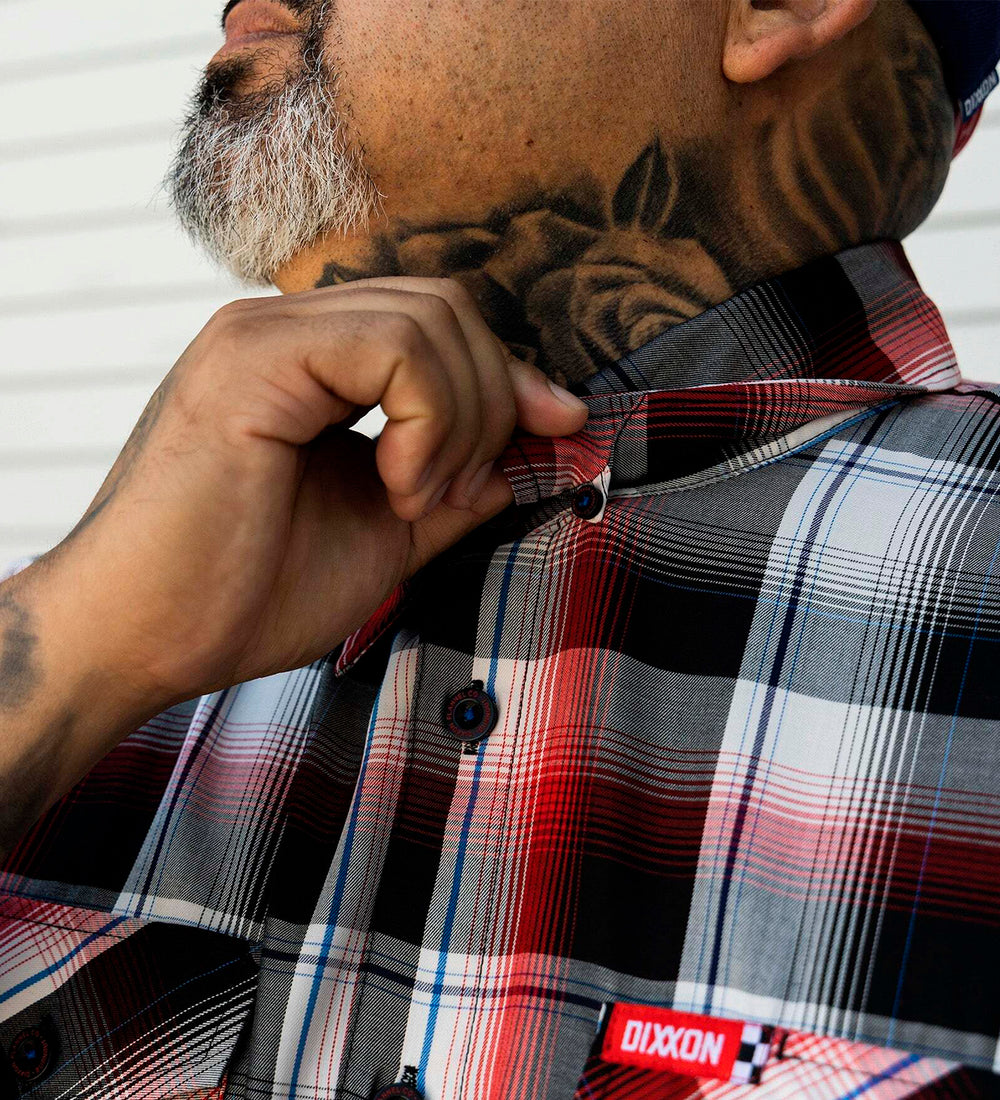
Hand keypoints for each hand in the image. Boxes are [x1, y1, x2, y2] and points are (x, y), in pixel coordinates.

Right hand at [38, 276, 586, 709]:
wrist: (147, 641)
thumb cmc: (247, 594)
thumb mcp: (387, 534)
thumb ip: (456, 485)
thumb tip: (529, 455)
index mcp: (310, 363)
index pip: (439, 324)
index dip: (511, 375)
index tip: (561, 427)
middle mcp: (284, 330)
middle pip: (446, 306)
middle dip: (493, 401)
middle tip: (453, 492)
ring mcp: (262, 334)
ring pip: (429, 319)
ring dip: (459, 421)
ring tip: (415, 499)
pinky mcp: (251, 359)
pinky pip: (392, 347)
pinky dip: (426, 421)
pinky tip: (397, 484)